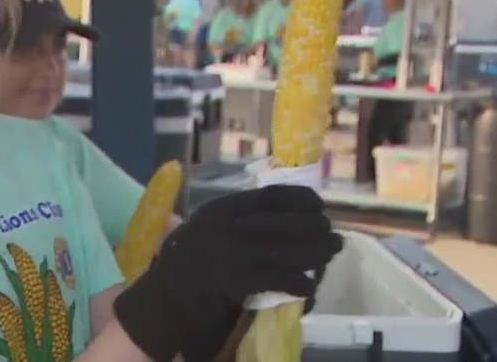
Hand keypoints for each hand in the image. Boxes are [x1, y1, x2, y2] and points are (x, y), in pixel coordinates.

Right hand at [113, 186, 342, 361]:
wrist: (162, 301)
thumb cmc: (185, 266)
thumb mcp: (206, 231)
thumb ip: (237, 222)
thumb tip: (284, 219)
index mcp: (220, 209)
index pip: (270, 196)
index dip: (300, 199)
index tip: (319, 206)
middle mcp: (226, 226)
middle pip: (283, 222)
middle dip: (314, 229)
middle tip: (334, 236)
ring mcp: (230, 254)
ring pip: (285, 250)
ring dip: (314, 253)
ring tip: (330, 254)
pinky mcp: (235, 282)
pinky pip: (276, 279)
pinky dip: (297, 283)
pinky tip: (308, 286)